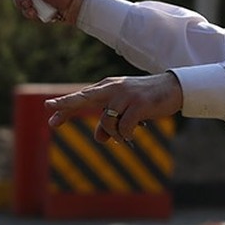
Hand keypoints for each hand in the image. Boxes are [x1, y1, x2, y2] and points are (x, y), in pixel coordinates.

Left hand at [45, 72, 183, 144]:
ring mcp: (125, 96)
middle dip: (66, 104)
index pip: (82, 96)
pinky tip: (137, 131)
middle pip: (84, 97)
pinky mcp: (138, 105)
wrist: (175, 87)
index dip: (65, 105)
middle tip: (49, 107)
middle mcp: (113, 88)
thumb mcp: (127, 108)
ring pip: (107, 123)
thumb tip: (101, 138)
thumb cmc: (148, 98)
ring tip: (126, 135)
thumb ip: (111, 121)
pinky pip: (124, 128)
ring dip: (114, 134)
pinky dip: (127, 135)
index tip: (49, 109)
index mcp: (108, 86)